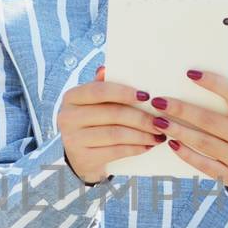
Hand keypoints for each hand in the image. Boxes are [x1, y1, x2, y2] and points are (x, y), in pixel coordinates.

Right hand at [56, 65, 167, 184]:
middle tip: (160, 121)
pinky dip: (135, 148)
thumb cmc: (91, 124)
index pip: (99, 91)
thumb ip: (101, 87)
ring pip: (116, 134)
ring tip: (158, 135)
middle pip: (112, 113)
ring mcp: (73, 140)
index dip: (124, 93)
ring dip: (142, 134)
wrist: (79, 158)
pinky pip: (116, 151)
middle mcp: (68, 117)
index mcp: (71, 98)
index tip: (147, 96)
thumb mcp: (92, 105)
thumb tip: (106, 69)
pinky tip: (147, 146)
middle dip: (141, 117)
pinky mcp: (84, 159)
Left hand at [139, 67, 227, 197]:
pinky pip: (204, 164)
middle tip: (159, 102)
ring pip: (204, 142)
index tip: (190, 74)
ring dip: (179, 131)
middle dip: (182, 110)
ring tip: (159, 121)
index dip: (213, 83)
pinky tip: (171, 143)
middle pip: (210, 120)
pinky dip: (186, 154)